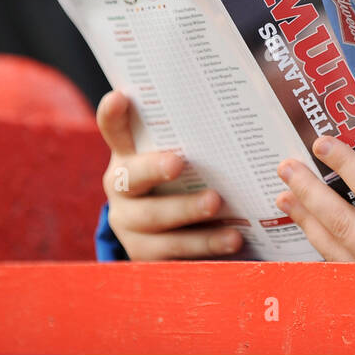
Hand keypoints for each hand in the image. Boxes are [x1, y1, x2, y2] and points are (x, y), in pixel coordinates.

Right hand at [96, 90, 243, 259]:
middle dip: (154, 169)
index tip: (120, 98)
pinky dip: (205, 248)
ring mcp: (130, 225)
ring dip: (187, 215)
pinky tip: (232, 240)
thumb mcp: (180, 156)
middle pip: (132, 179)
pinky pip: (174, 255)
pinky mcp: (146, 256)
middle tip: (178, 163)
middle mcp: (122, 189)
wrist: (164, 232)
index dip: (112, 115)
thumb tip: (241, 104)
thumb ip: (194, 136)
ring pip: (154, 223)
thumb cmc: (182, 179)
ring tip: (219, 208)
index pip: (114, 130)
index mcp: (128, 156)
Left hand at [275, 136, 354, 261]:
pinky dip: (317, 242)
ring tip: (284, 194)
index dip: (345, 163)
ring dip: (304, 217)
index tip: (323, 144)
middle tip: (287, 167)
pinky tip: (305, 225)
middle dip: (309, 190)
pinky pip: (334, 263)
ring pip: (329, 245)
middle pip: (339, 219)